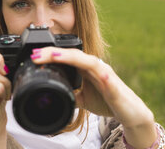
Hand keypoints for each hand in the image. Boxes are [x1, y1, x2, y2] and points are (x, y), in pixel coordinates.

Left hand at [30, 47, 153, 127]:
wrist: (130, 113)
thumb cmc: (108, 101)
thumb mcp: (83, 99)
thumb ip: (71, 93)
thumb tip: (55, 95)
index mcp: (86, 68)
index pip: (66, 57)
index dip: (50, 55)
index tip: (33, 57)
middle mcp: (93, 66)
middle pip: (71, 54)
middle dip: (53, 52)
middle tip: (35, 54)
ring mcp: (103, 71)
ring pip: (83, 58)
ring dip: (67, 56)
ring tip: (51, 55)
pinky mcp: (111, 81)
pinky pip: (100, 71)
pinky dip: (90, 68)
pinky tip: (80, 65)